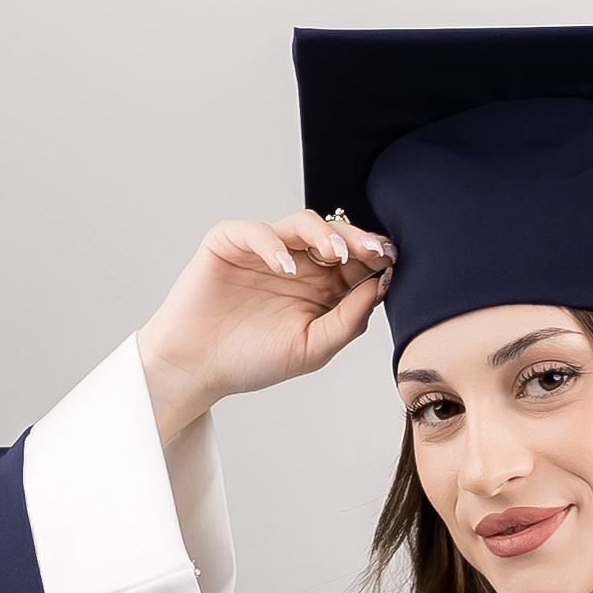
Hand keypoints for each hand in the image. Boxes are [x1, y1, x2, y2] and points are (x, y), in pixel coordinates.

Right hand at [135, 211, 394, 443]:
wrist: (200, 367)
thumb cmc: (254, 360)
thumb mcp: (312, 348)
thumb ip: (347, 321)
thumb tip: (380, 287)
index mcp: (322, 288)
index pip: (356, 262)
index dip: (374, 257)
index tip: (392, 261)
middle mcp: (298, 263)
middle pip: (335, 237)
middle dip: (357, 240)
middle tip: (374, 251)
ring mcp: (266, 250)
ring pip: (302, 224)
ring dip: (324, 234)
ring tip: (336, 255)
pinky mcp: (231, 243)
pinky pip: (257, 231)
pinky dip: (273, 245)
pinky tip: (286, 267)